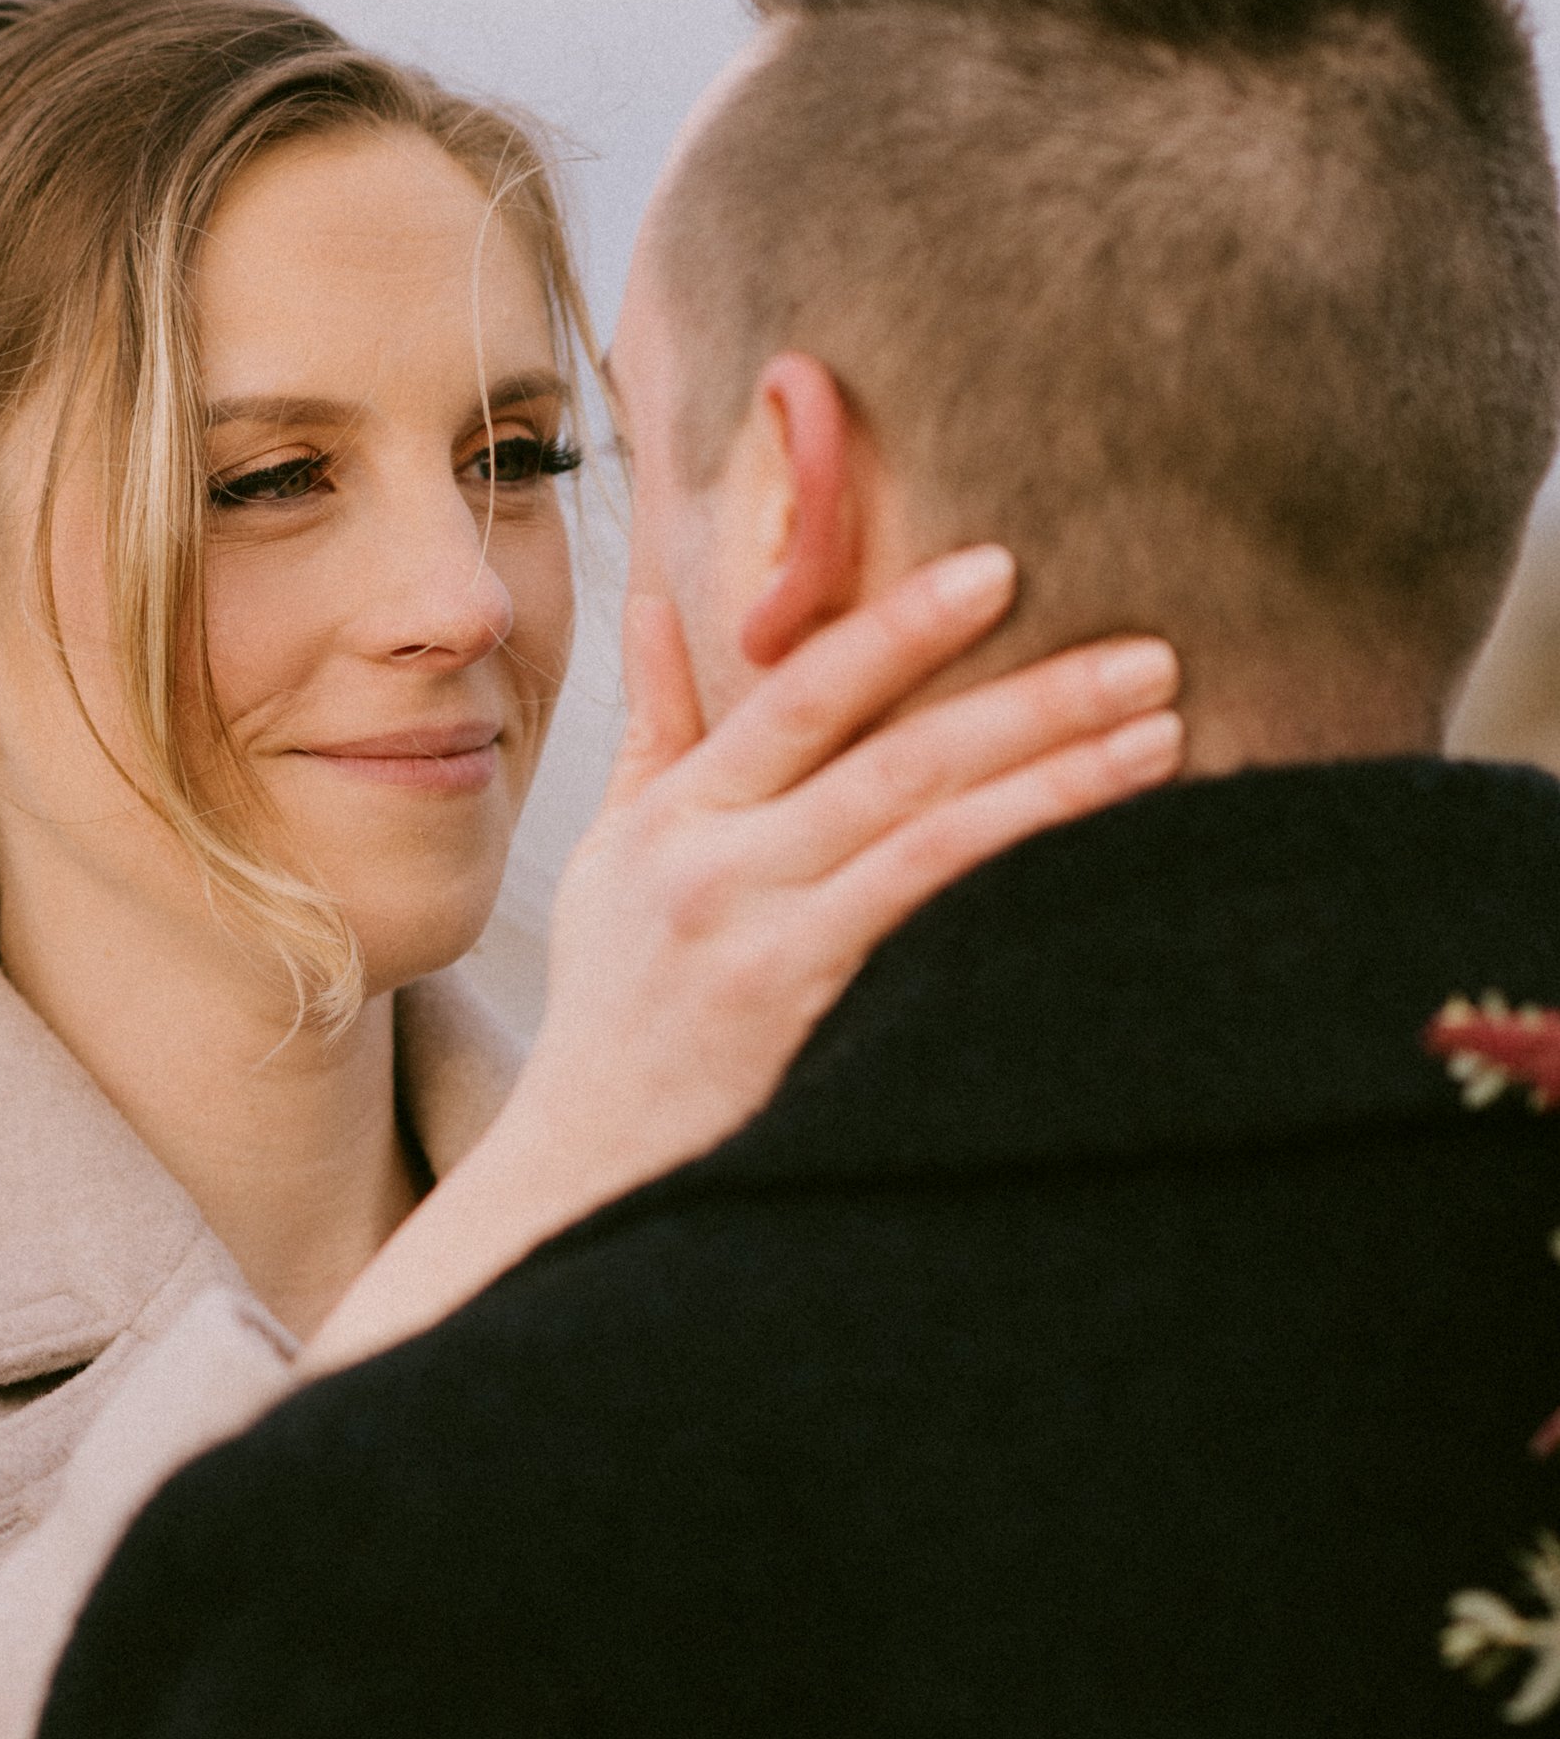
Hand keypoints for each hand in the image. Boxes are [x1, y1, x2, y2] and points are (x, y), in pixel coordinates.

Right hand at [305, 546, 1179, 1376]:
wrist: (579, 1171)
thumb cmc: (611, 1014)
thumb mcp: (611, 861)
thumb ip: (654, 730)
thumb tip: (658, 599)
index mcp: (677, 813)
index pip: (801, 691)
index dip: (900, 624)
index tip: (1002, 567)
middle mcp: (714, 863)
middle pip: (891, 752)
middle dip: (1028, 694)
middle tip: (1148, 650)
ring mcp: (756, 938)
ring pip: (927, 829)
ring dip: (1055, 775)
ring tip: (1160, 731)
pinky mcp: (795, 1008)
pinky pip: (924, 917)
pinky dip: (1012, 866)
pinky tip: (1099, 843)